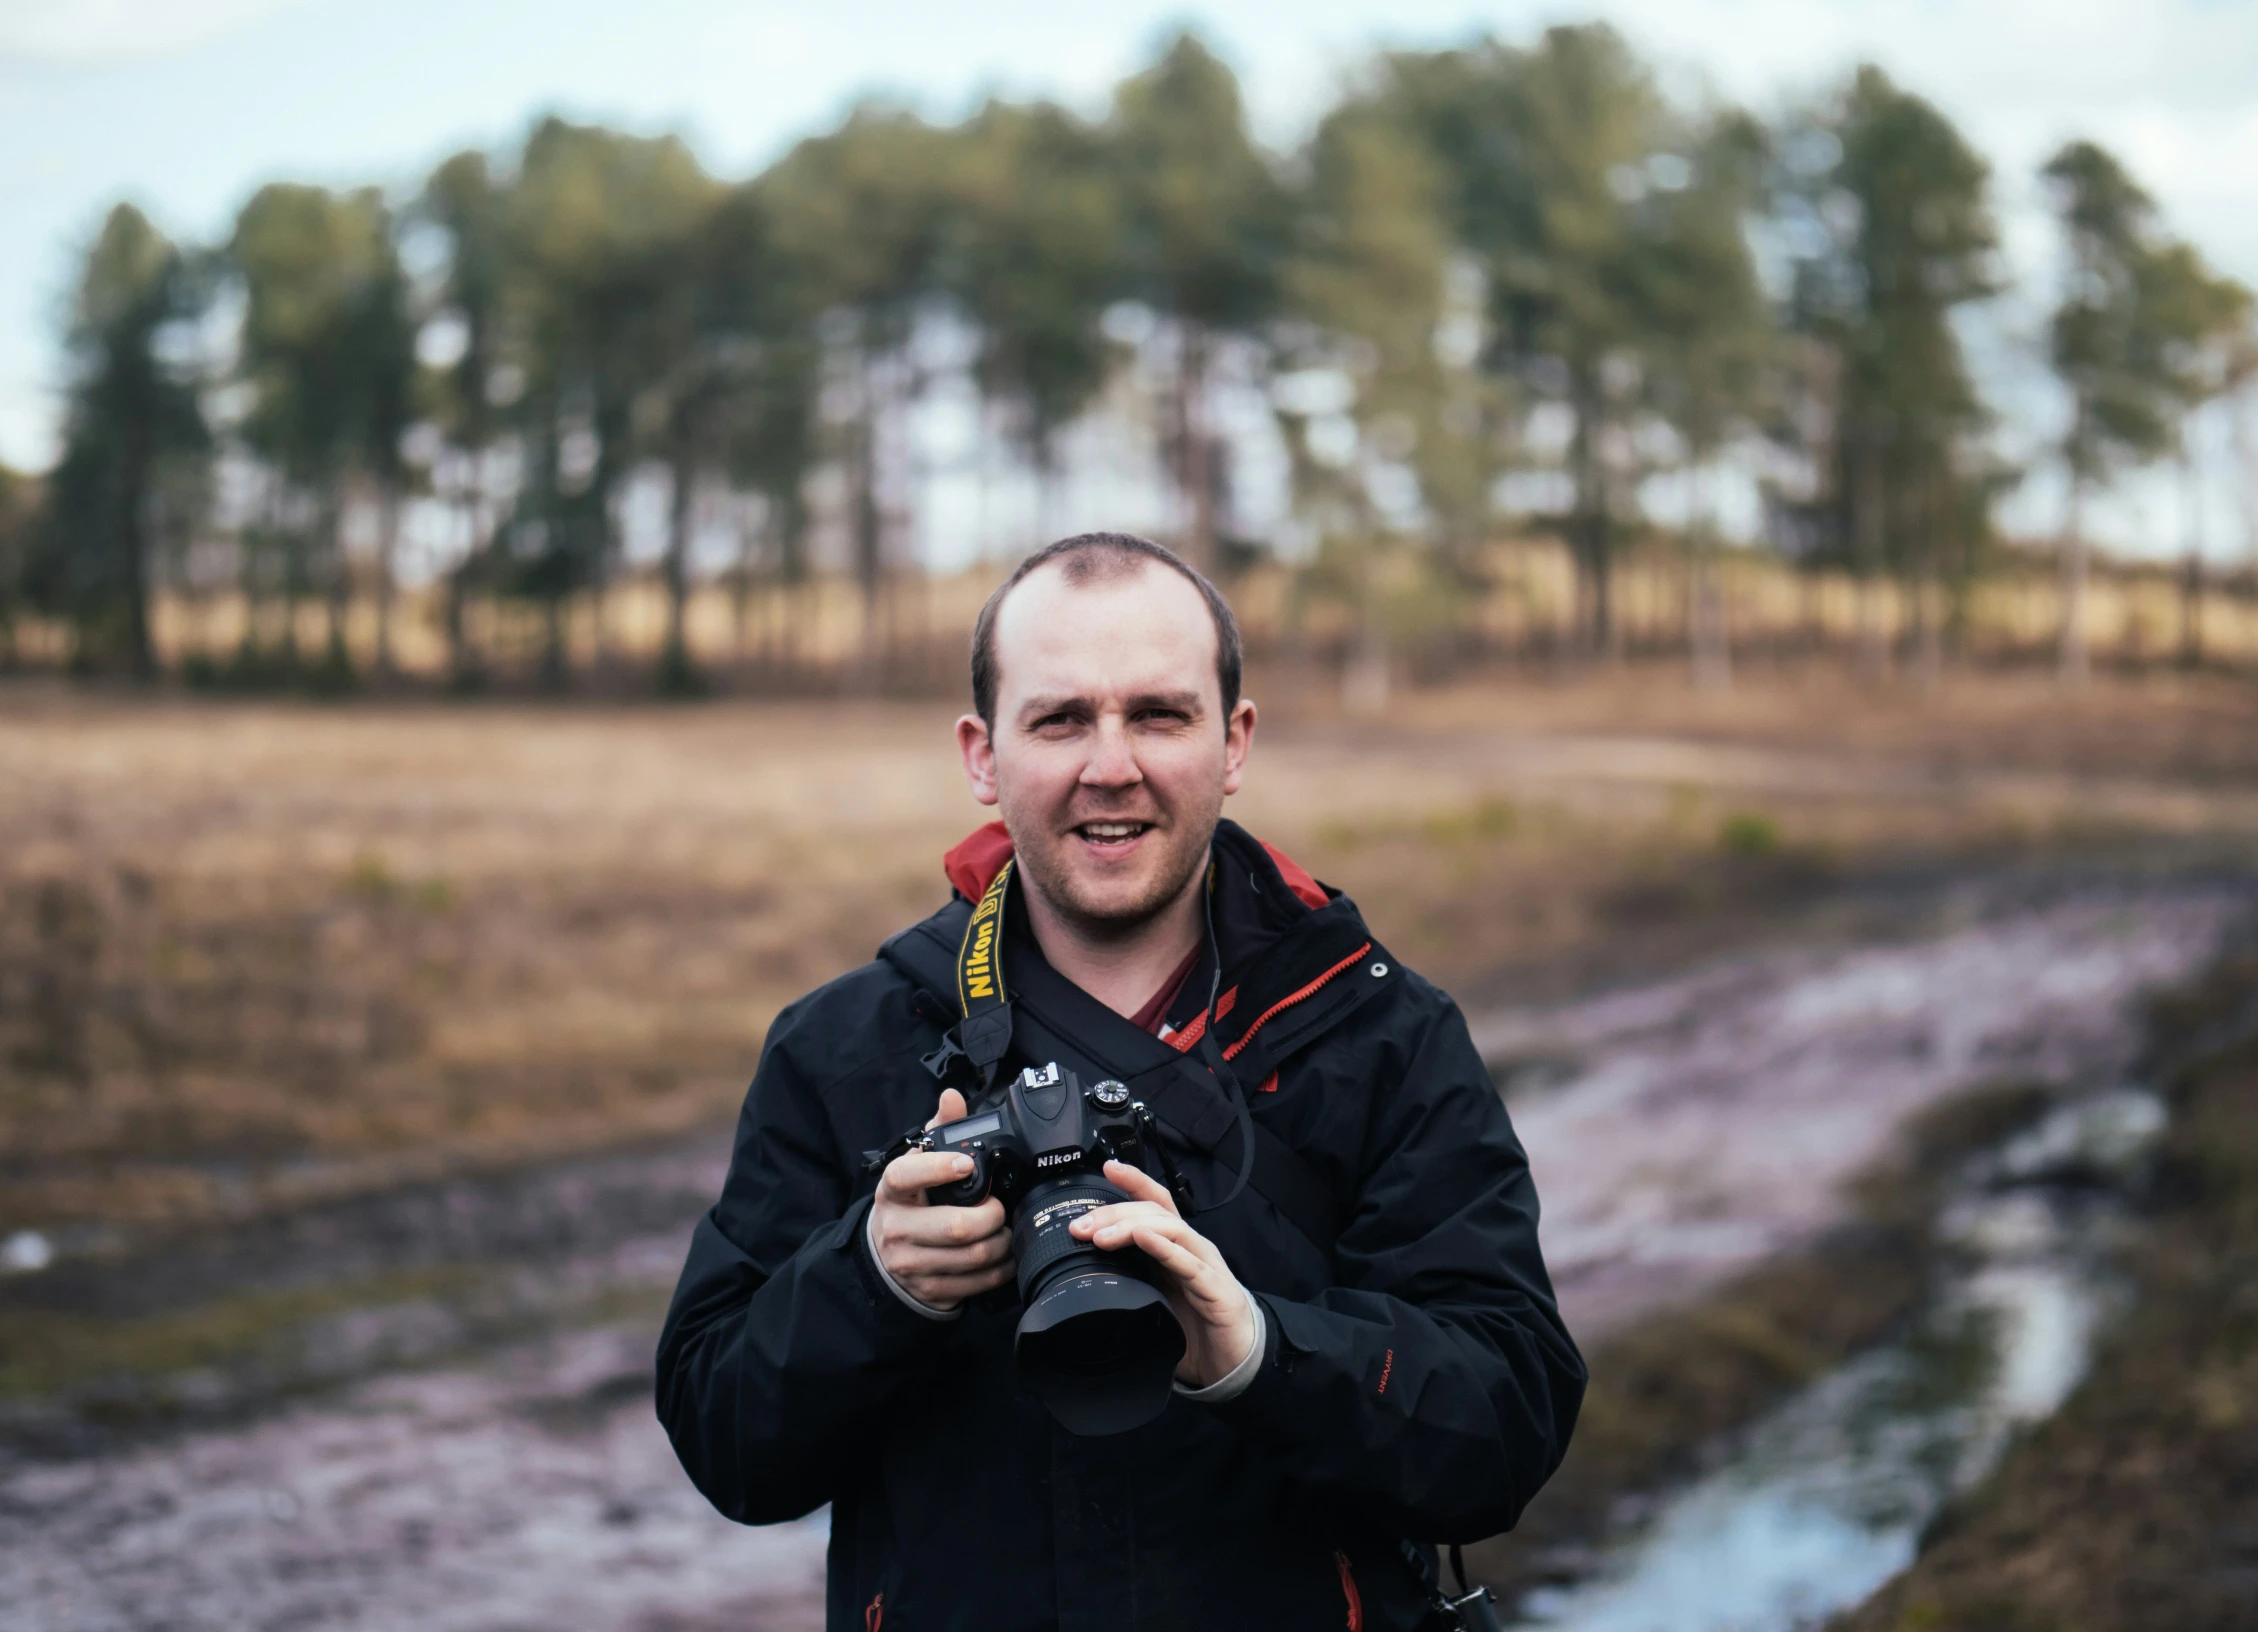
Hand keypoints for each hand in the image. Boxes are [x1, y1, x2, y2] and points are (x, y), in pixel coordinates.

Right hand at [871, 1088, 1014, 1309]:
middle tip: (1000, 1207)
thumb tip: (952, 1097)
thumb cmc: (912, 1202)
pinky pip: (976, 1284)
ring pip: (971, 1257)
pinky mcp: (929, 1290)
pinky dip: (999, 1270)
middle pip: (954, 1226)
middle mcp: (896, 1228)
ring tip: (1007, 1229)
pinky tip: (1004, 1256)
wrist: (886, 1255)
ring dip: (1001, 1243)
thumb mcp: (919, 1164)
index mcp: (892, 1191)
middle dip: (991, 1215)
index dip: (937, 1169)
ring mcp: (911, 1264)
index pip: (905, 1176)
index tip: (966, 1164)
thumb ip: (939, 1130)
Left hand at [1069, 1160, 1258, 1387]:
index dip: (1134, 1182)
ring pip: (1170, 1229)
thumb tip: (1082, 1278)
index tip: (1107, 1167)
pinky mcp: (1216, 1290)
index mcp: (1175, 1248)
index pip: (1155, 1204)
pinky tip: (1145, 1239)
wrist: (1234, 1361)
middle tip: (1081, 1226)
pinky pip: (1189, 1264)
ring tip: (1102, 1236)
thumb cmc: (1194, 1327)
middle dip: (1115, 1213)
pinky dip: (1165, 1248)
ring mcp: (1205, 1266)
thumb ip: (1127, 1283)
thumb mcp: (1152, 1299)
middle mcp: (1191, 1249)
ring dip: (1132, 1227)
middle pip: (1154, 1213)